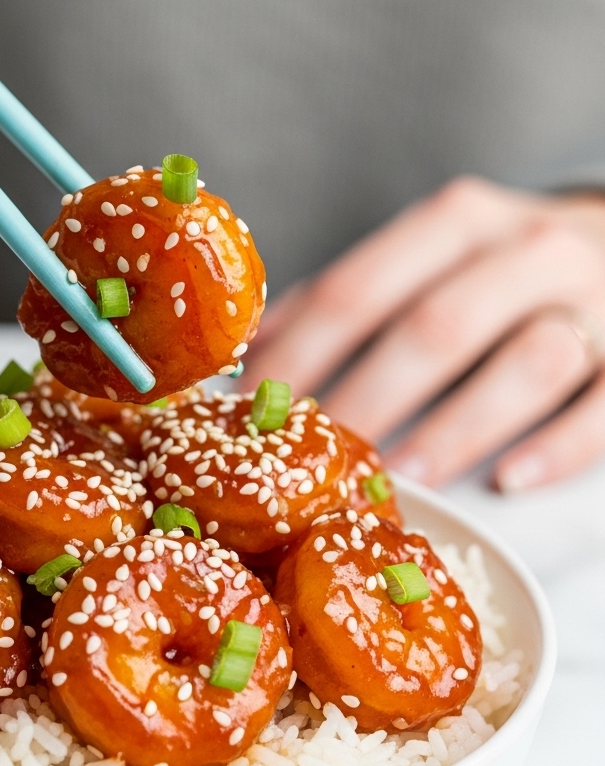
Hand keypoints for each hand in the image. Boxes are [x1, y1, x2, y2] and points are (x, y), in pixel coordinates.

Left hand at [245, 177, 604, 491]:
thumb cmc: (498, 267)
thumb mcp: (427, 256)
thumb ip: (350, 295)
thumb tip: (256, 348)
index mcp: (454, 225)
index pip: (357, 290)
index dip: (299, 355)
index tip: (252, 412)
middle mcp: (525, 252)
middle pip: (435, 328)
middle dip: (367, 399)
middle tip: (319, 463)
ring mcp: (592, 301)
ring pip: (526, 363)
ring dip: (457, 428)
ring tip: (403, 478)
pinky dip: (560, 446)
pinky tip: (509, 482)